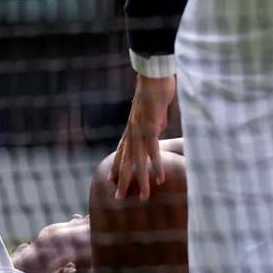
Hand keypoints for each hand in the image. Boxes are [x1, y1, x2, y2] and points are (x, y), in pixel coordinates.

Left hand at [111, 73, 175, 199]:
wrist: (153, 74)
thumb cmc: (156, 86)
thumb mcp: (156, 107)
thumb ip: (157, 119)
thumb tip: (160, 126)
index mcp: (133, 126)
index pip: (122, 150)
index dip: (118, 165)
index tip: (112, 179)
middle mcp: (133, 131)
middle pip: (127, 161)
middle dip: (123, 180)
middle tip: (119, 198)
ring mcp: (140, 131)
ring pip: (139, 161)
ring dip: (141, 180)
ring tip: (144, 197)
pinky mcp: (150, 129)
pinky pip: (152, 152)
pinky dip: (155, 166)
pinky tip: (158, 179)